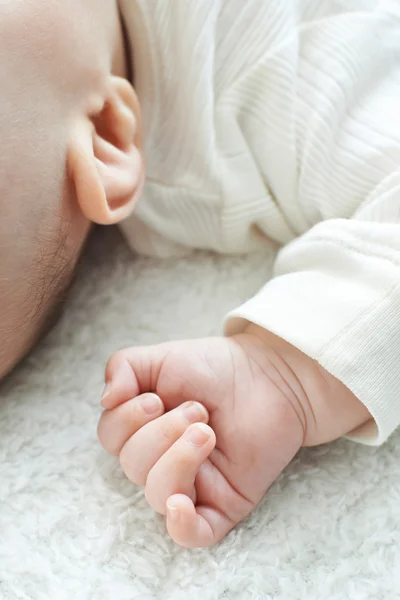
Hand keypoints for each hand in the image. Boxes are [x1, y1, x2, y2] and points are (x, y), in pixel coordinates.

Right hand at [98, 327, 369, 547]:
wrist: (270, 376)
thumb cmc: (216, 368)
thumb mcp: (161, 358)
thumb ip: (124, 367)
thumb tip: (105, 400)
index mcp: (144, 428)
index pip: (112, 438)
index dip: (126, 420)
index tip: (156, 398)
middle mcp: (162, 459)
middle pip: (133, 465)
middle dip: (161, 433)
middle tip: (197, 409)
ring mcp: (193, 484)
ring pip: (158, 494)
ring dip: (177, 459)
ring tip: (207, 431)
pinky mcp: (223, 503)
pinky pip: (192, 534)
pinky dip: (180, 525)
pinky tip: (180, 504)